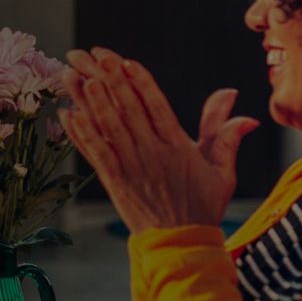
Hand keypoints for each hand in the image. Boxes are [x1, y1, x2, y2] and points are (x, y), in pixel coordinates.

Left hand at [61, 48, 257, 232]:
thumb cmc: (202, 205)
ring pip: (107, 127)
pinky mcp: (114, 181)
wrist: (181, 245)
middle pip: (127, 110)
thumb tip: (234, 95)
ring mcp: (131, 167)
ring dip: (89, 99)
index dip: (140, 83)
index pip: (157, 107)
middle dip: (109, 79)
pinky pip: (95, 153)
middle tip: (92, 55)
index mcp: (178, 147)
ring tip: (74, 75)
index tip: (125, 62)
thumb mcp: (221, 169)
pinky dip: (80, 133)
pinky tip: (68, 113)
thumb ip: (225, 132)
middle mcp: (152, 153)